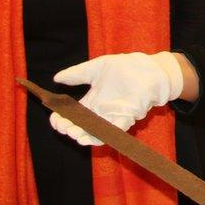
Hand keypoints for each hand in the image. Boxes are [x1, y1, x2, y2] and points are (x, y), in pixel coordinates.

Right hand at [49, 52, 183, 145]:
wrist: (149, 69)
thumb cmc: (126, 68)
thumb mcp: (97, 68)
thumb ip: (78, 73)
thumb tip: (56, 78)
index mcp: (93, 102)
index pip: (72, 115)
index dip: (62, 119)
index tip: (54, 118)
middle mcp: (101, 112)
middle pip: (81, 126)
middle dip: (70, 129)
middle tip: (63, 127)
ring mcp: (114, 116)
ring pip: (96, 133)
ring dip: (84, 136)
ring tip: (75, 134)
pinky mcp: (127, 117)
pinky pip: (115, 130)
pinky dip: (104, 135)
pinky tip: (93, 136)